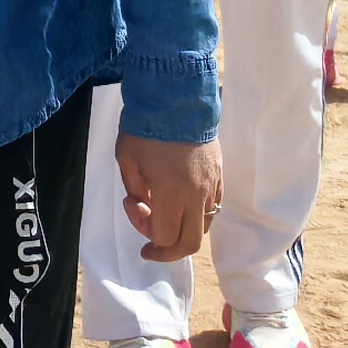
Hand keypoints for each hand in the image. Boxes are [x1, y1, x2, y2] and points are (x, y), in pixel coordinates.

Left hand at [115, 132, 223, 262]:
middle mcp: (196, 197)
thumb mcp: (127, 159)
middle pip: (190, 243)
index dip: (147, 237)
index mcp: (172, 195)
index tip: (133, 209)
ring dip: (183, 228)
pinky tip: (180, 198)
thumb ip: (136, 189)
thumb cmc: (146, 126)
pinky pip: (213, 207)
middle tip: (152, 243)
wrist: (177, 96)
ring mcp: (212, 187)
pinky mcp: (220, 176)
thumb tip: (145, 203)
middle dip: (168, 250)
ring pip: (204, 226)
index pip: (166, 238)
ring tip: (164, 209)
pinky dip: (197, 214)